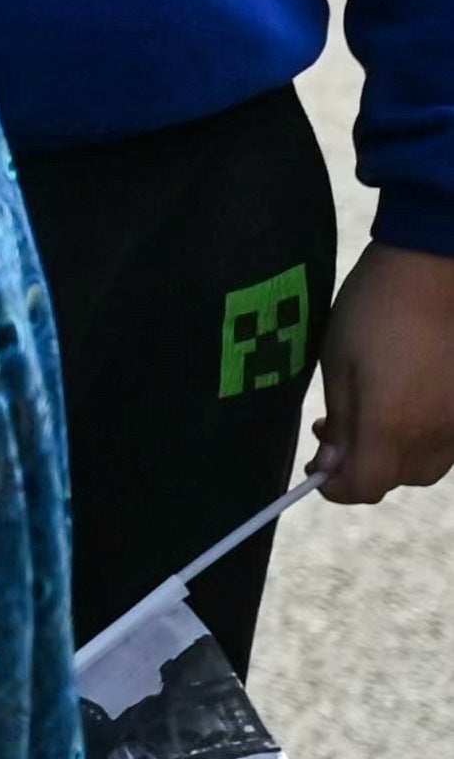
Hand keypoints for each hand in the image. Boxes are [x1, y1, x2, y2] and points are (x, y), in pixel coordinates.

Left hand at [316, 240, 453, 500]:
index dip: (336, 488)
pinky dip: (421, 438)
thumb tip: (331, 464)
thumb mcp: (337, 364)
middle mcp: (436, 434)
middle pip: (396, 479)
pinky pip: (448, 443)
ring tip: (367, 414)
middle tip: (333, 433)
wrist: (435, 270)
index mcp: (393, 424)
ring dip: (393, 455)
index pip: (365, 486)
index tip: (317, 472)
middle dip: (362, 468)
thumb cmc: (375, 310)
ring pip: (426, 465)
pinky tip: (403, 405)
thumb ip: (340, 422)